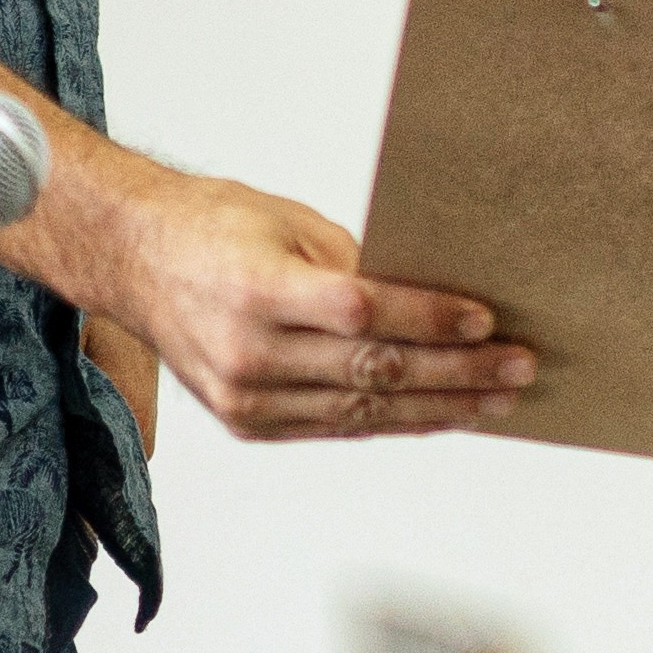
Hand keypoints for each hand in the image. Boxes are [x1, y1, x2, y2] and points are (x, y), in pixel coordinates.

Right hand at [108, 169, 535, 440]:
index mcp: (256, 289)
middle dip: (456, 372)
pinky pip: (337, 428)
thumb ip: (354, 268)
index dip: (429, 318)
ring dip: (439, 409)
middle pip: (372, 371)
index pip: (361, 313)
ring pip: (362, 413)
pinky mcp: (248, 423)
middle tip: (518, 368)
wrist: (135, 262)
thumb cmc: (214, 227)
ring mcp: (245, 398)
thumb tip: (432, 300)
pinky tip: (441, 415)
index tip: (487, 319)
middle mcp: (248, 352)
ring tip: (497, 399)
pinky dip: (394, 423)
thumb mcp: (289, 224)